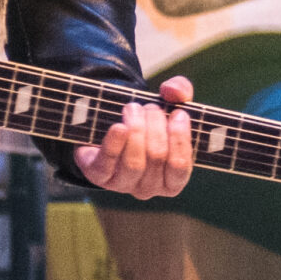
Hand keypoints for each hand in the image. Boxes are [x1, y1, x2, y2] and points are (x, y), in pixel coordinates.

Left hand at [75, 76, 195, 197]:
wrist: (106, 128)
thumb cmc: (146, 122)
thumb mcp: (167, 105)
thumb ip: (180, 91)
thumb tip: (173, 91)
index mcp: (171, 180)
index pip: (180, 167)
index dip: (180, 139)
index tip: (178, 113)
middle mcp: (149, 188)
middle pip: (157, 157)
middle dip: (155, 125)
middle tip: (149, 107)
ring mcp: (123, 184)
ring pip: (134, 163)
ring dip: (136, 129)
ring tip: (132, 108)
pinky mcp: (99, 176)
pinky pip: (108, 163)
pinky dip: (114, 143)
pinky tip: (118, 127)